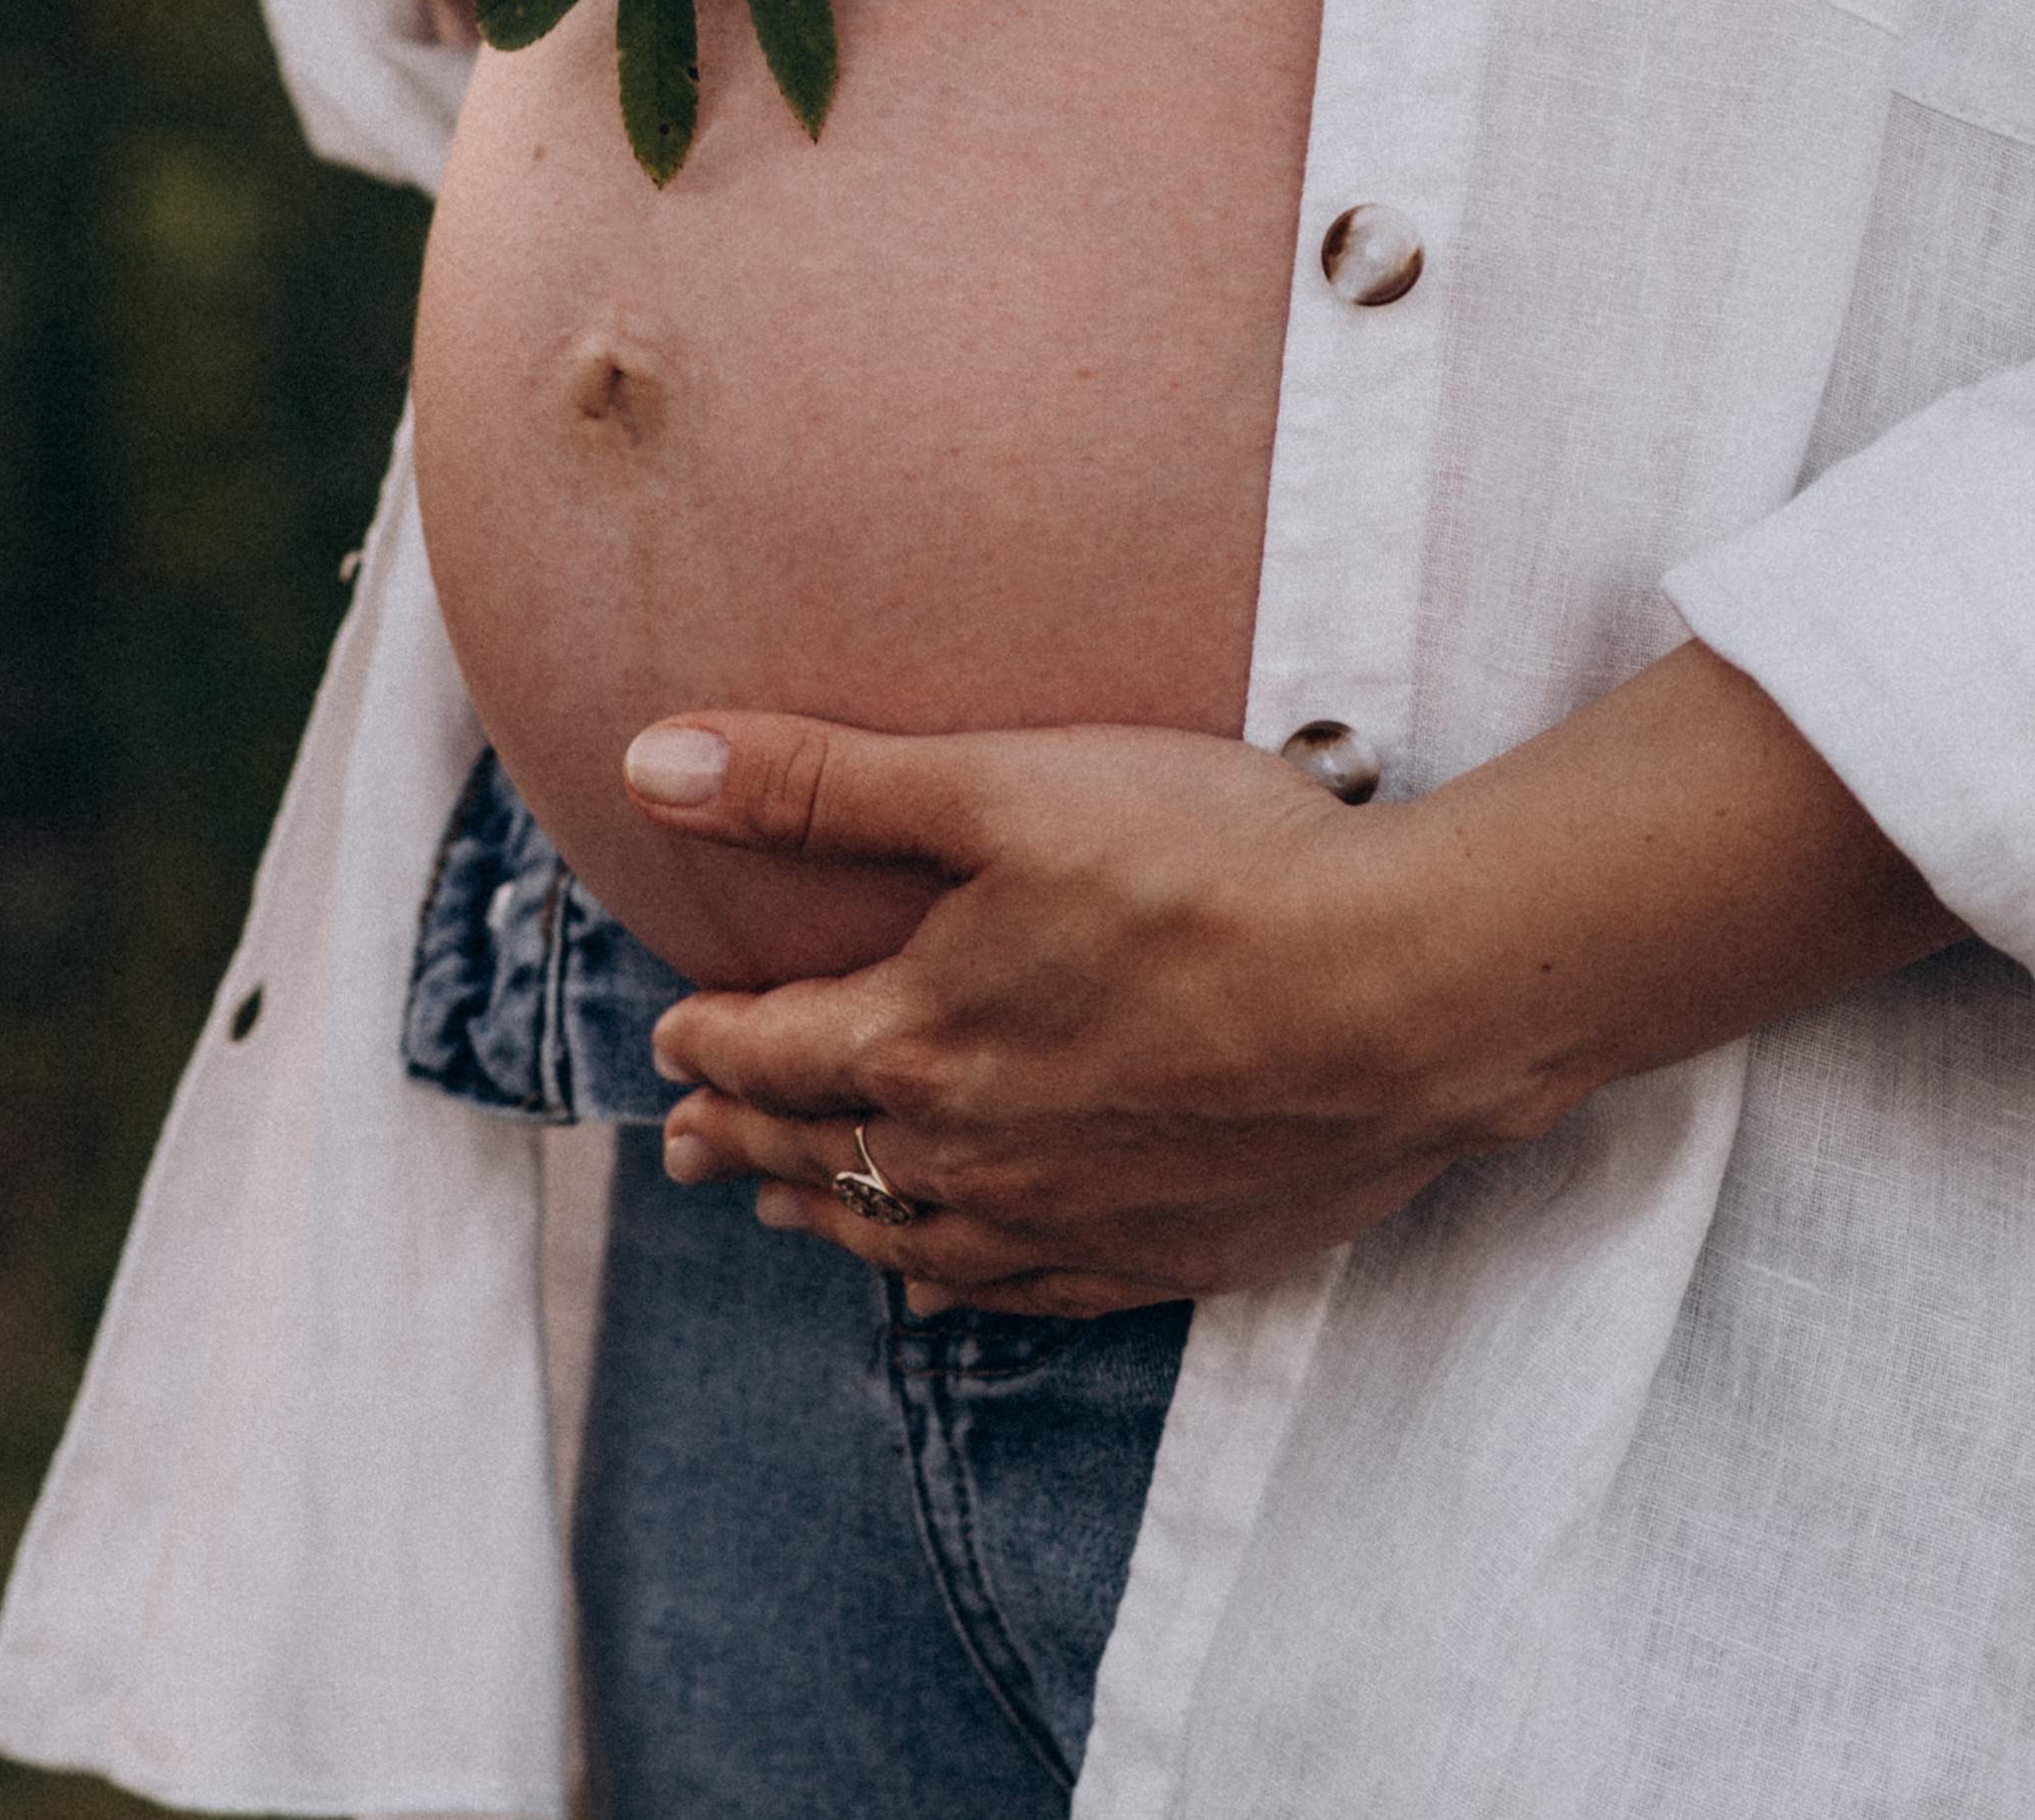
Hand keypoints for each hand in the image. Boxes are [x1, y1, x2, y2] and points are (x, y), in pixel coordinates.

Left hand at [624, 651, 1959, 1316]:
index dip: (712, 1041)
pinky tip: (945, 1275)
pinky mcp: (1167, 1254)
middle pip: (824, 1153)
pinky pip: (1023, 1291)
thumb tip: (648, 762)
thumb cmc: (1213, 864)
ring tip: (783, 1210)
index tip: (676, 1035)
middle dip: (742, 1137)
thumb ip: (818, 781)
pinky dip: (955, 1281)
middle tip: (687, 1141)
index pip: (773, 1051)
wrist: (1407, 991)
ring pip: (911, 1238)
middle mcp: (980, 1152)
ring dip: (832, 1217)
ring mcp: (1074, 1219)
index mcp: (923, 1038)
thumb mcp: (998, 785)